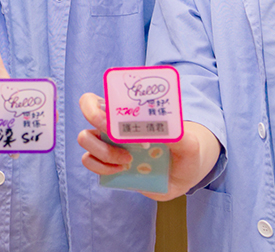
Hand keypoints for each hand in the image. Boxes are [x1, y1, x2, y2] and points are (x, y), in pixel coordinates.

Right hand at [77, 92, 220, 200]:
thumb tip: (166, 131)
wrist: (183, 175)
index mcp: (128, 111)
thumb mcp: (189, 144)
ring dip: (104, 151)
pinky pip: (90, 162)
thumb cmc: (184, 151)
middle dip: (97, 123)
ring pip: (85, 139)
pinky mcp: (107, 166)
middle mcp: (113, 124)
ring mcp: (107, 144)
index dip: (95, 106)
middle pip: (86, 111)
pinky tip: (122, 170)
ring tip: (127, 160)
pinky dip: (103, 168)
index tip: (112, 120)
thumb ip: (180, 136)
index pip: (97, 98)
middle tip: (118, 140)